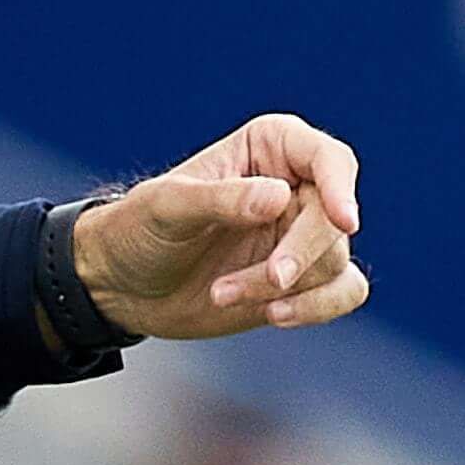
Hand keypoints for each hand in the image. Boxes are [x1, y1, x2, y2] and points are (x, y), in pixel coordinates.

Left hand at [67, 112, 366, 339]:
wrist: (120, 285)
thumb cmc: (137, 229)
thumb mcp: (166, 207)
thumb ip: (220, 199)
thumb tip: (280, 198)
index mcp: (270, 148)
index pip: (329, 160)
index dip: (342, 188)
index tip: (344, 220)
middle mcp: (296, 187)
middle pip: (334, 219)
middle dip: (301, 254)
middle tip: (270, 280)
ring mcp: (300, 235)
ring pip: (333, 260)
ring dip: (284, 287)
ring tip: (223, 295)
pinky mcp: (302, 280)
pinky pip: (345, 291)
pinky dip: (319, 307)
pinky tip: (275, 316)